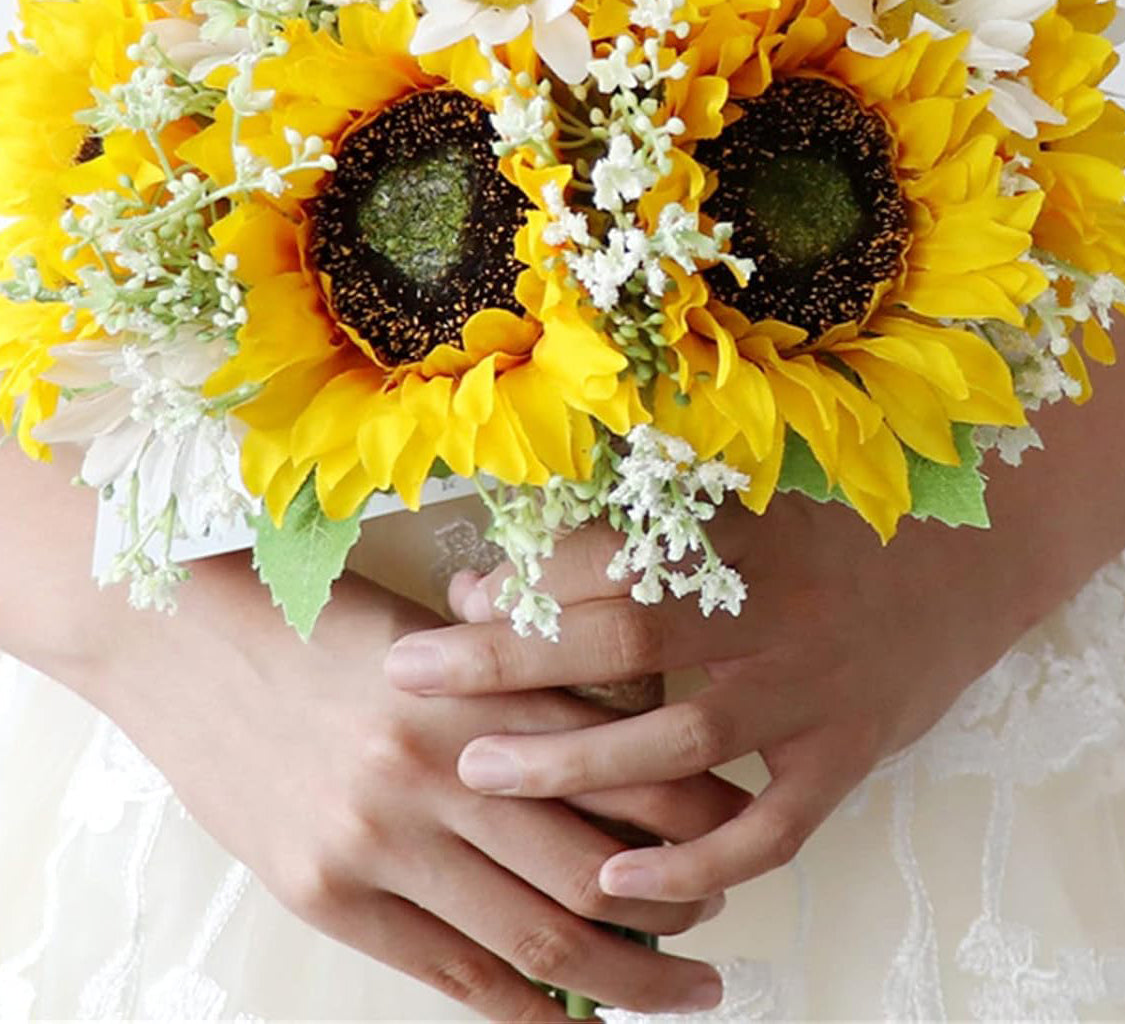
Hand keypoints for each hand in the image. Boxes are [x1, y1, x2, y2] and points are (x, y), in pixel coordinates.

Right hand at [89, 549, 734, 1019]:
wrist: (182, 640)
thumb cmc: (319, 625)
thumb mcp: (435, 635)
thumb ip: (523, 687)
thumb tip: (625, 750)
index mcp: (481, 685)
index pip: (626, 765)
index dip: (700, 814)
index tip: (739, 836)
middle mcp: (439, 765)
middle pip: (598, 869)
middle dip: (680, 913)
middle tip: (719, 934)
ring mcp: (378, 836)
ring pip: (536, 937)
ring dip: (623, 978)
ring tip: (676, 994)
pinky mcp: (324, 890)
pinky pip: (449, 971)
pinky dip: (522, 1009)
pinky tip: (570, 1022)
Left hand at [386, 361, 1124, 904]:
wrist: (959, 565)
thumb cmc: (824, 523)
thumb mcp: (737, 497)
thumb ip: (627, 521)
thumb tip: (507, 559)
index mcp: (737, 539)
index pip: (610, 558)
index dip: (524, 582)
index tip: (450, 599)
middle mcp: (768, 617)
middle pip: (623, 642)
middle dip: (510, 664)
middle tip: (414, 683)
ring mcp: (808, 696)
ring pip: (679, 743)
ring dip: (576, 765)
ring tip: (480, 774)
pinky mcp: (842, 760)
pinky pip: (766, 829)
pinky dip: (692, 862)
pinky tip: (614, 883)